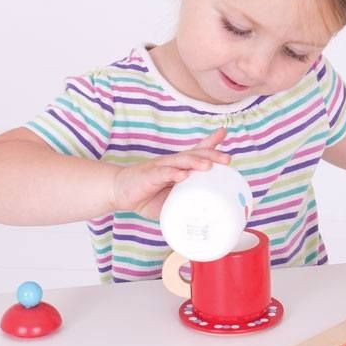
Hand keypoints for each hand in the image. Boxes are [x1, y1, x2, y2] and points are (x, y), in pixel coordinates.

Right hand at [110, 127, 229, 218]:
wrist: (119, 192)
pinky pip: (162, 174)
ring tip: (208, 165)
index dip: (211, 144)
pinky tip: (182, 175)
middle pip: (194, 155)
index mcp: (180, 167)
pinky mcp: (148, 176)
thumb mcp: (173, 196)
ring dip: (195, 162)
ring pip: (180, 161)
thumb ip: (188, 200)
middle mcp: (172, 163)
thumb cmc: (148, 194)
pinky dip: (172, 174)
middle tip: (227, 159)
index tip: (224, 134)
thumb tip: (208, 211)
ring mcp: (160, 168)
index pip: (197, 152)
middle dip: (211, 155)